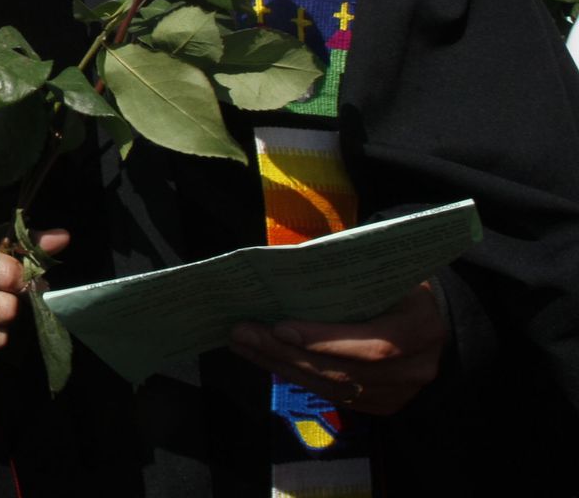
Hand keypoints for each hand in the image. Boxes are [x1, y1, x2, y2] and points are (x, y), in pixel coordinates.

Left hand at [229, 282, 445, 414]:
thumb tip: (287, 270)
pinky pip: (332, 395)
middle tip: (242, 333)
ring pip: (332, 387)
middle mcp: (414, 369)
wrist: (435, 322)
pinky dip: (296, 376)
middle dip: (286, 353)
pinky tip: (265, 358)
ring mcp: (399, 393)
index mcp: (421, 329)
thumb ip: (347, 276)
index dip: (324, 341)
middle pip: (343, 371)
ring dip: (280, 365)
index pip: (373, 345)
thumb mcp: (385, 273)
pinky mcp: (382, 405)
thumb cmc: (401, 287)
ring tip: (243, 343)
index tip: (279, 329)